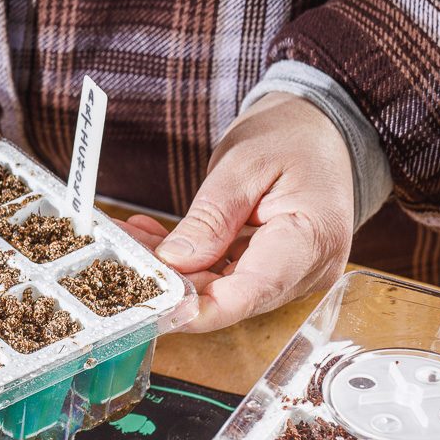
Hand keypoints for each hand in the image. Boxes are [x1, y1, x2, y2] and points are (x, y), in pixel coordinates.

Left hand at [120, 92, 353, 332]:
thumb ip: (211, 217)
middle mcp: (307, 271)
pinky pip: (222, 276)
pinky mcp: (270, 271)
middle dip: (172, 282)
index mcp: (312, 241)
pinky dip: (186, 261)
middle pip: (230, 296)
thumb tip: (175, 263)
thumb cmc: (291, 137)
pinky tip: (149, 238)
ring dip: (172, 270)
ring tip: (127, 237)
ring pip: (219, 289)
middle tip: (120, 256)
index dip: (200, 310)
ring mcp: (290, 276)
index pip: (252, 294)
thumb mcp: (244, 164)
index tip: (156, 308)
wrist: (319, 129)